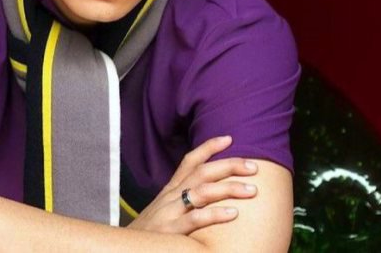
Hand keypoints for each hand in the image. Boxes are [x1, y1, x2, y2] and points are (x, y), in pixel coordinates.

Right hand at [127, 136, 257, 234]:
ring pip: (201, 192)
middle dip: (229, 166)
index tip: (229, 138)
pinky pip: (195, 219)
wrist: (126, 249)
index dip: (208, 148)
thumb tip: (209, 193)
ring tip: (251, 190)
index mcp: (170, 190)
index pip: (189, 162)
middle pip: (202, 172)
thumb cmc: (150, 232)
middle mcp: (170, 196)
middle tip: (254, 166)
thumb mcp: (163, 210)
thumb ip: (182, 200)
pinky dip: (215, 214)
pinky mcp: (171, 230)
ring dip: (228, 188)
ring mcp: (170, 212)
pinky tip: (234, 214)